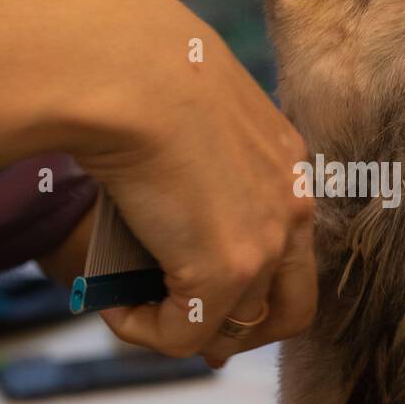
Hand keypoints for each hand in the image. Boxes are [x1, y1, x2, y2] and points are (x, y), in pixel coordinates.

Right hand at [71, 0, 316, 365]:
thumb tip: (161, 209)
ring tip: (130, 305)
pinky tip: (112, 303)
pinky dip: (142, 330)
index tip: (203, 299)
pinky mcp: (225, 269)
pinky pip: (184, 335)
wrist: (125, 67)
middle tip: (186, 329)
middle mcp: (291, 205)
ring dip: (181, 329)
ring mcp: (265, 241)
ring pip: (237, 330)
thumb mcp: (184, 116)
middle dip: (242, 331)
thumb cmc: (136, 71)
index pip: (291, 251)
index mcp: (286, 164)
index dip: (252, 288)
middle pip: (292, 308)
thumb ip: (190, 162)